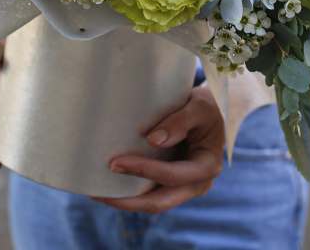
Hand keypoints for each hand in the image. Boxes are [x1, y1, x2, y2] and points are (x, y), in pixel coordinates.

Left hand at [93, 85, 224, 213]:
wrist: (212, 112)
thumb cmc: (206, 106)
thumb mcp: (198, 107)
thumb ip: (179, 121)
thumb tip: (152, 140)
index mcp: (207, 166)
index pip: (173, 176)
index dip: (145, 171)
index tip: (117, 162)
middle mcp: (197, 183)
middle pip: (160, 202)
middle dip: (128, 200)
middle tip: (98, 192)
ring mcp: (184, 186)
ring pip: (153, 203)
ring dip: (126, 201)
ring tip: (97, 193)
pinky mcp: (172, 182)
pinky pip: (151, 193)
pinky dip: (132, 192)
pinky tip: (109, 186)